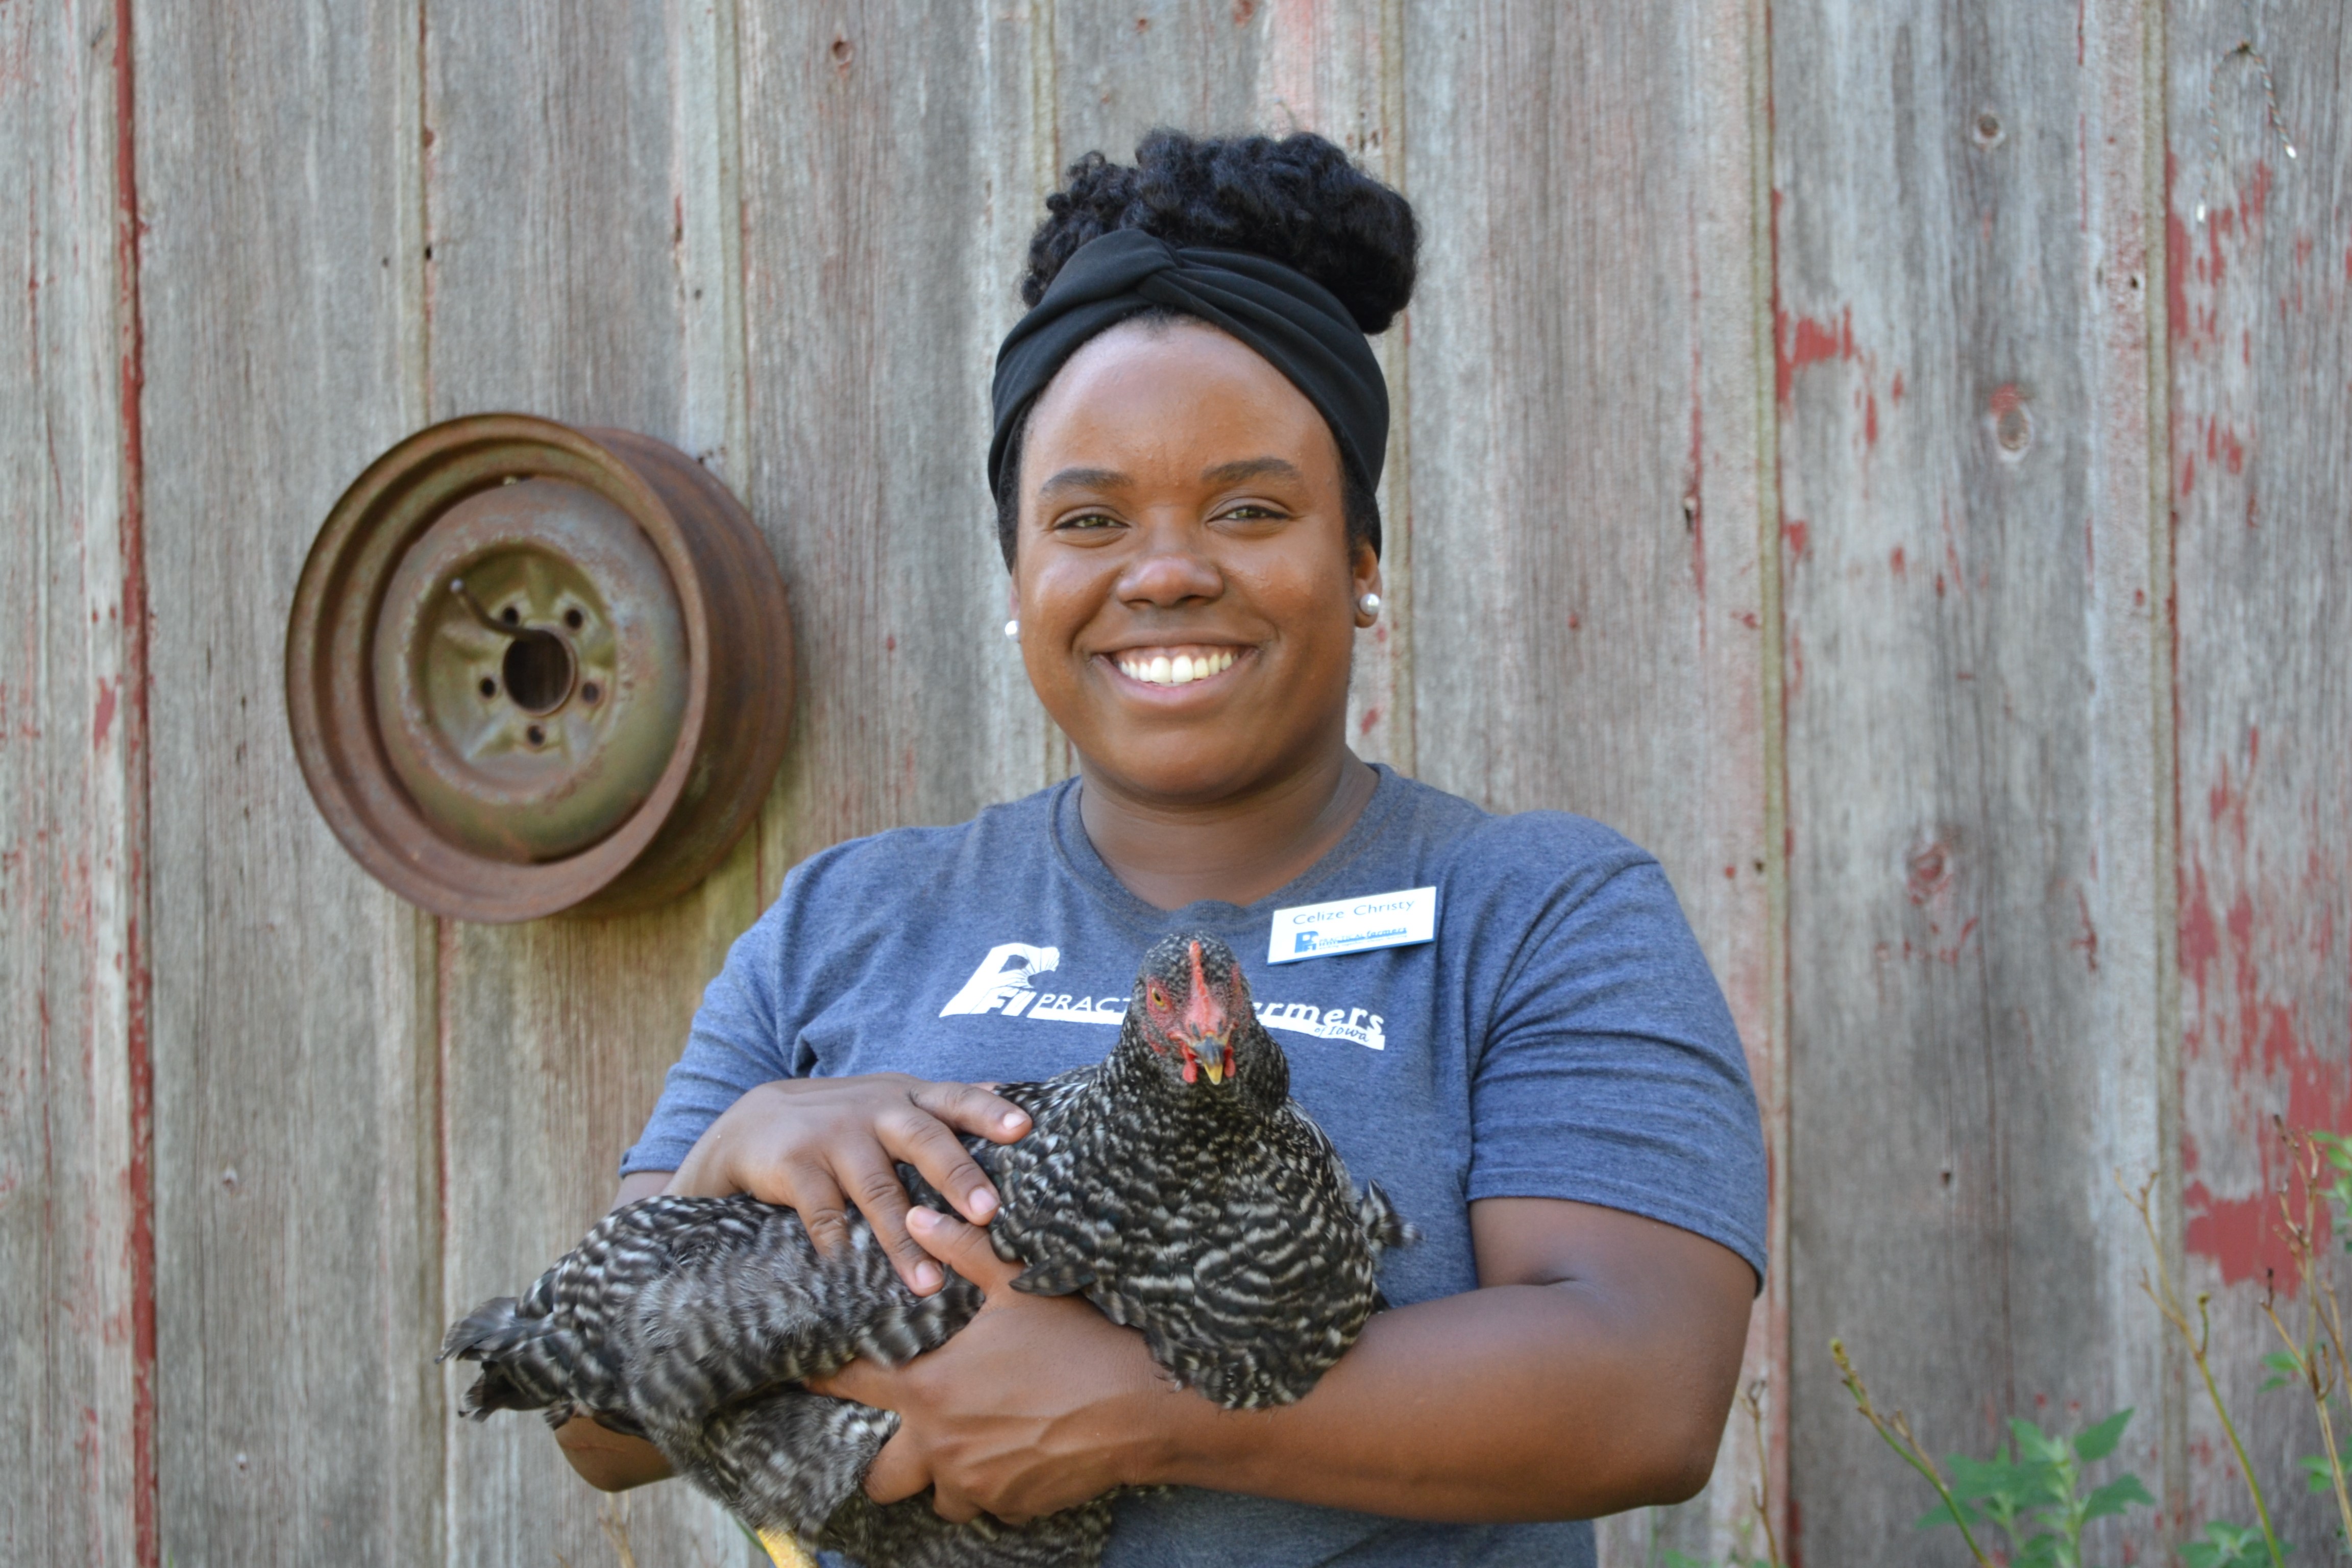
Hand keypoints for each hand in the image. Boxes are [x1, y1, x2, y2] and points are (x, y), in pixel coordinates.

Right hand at [669, 1075, 1030, 1293]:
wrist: (751, 1124)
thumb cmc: (841, 1122)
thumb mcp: (888, 1102)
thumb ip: (939, 1107)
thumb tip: (1009, 1094)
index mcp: (906, 1098)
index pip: (955, 1098)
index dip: (989, 1111)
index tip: (1024, 1128)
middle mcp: (875, 1110)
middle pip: (923, 1140)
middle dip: (957, 1176)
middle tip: (986, 1214)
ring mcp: (834, 1136)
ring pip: (879, 1190)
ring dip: (905, 1241)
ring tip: (930, 1284)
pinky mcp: (797, 1165)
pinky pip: (824, 1215)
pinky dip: (840, 1247)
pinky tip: (854, 1278)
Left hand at [809, 1208, 1180, 1524]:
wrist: (1143, 1404)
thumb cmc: (1076, 1340)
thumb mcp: (1016, 1285)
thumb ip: (961, 1251)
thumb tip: (919, 1215)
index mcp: (931, 1390)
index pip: (854, 1386)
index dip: (826, 1378)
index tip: (809, 1375)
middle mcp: (942, 1448)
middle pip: (881, 1478)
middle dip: (885, 1463)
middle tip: (903, 1438)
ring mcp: (978, 1485)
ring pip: (938, 1498)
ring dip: (944, 1479)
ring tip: (968, 1447)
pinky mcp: (1015, 1507)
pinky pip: (989, 1506)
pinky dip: (995, 1488)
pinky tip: (1018, 1456)